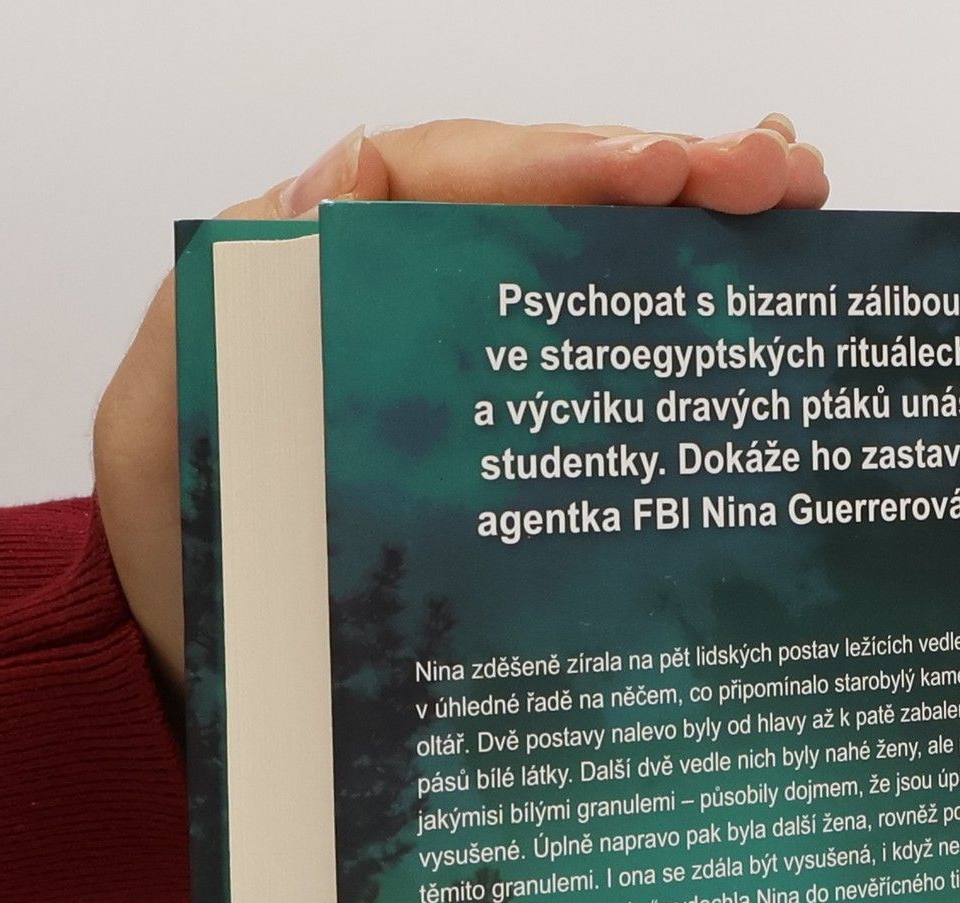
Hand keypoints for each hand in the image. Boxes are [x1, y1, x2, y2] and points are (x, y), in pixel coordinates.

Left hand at [93, 117, 830, 685]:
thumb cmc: (175, 563)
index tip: (662, 173)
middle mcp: (401, 302)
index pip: (448, 177)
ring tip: (796, 199)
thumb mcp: (163, 432)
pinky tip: (749, 286)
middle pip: (539, 202)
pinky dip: (668, 315)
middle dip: (664, 172)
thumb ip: (223, 314)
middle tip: (776, 175)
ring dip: (691, 225)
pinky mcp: (498, 447)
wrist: (200, 681)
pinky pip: (586, 361)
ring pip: (580, 267)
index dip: (561, 163)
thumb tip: (346, 187)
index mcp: (319, 272)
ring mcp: (460, 372)